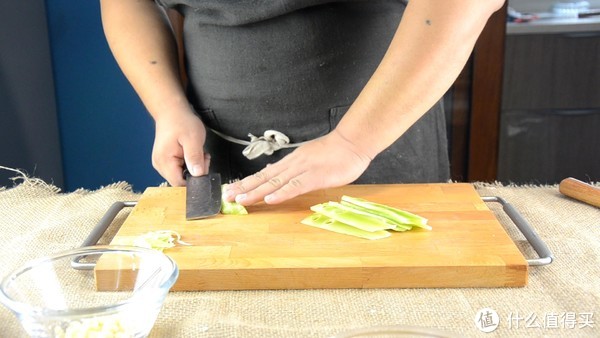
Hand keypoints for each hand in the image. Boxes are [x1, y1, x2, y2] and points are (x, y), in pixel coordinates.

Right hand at [151, 108, 208, 185]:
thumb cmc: (181, 122)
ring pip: (182, 176)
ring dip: (194, 168)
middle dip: (195, 172)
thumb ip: (194, 157)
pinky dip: (190, 164)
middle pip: (181, 181)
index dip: (194, 180)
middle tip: (203, 156)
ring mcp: (162, 164)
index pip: (179, 183)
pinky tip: (193, 154)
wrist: (172, 111)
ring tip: (198, 152)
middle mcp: (160, 166)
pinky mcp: (167, 161)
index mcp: (164, 162)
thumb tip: (198, 174)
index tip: (203, 166)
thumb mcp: (192, 139)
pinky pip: (181, 169)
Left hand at [224, 129, 371, 204]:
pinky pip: (295, 186)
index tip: (232, 190)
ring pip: (275, 183)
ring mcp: (303, 171)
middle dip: (244, 188)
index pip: (264, 174)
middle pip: (264, 178)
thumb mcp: (308, 159)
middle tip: (227, 196)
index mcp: (290, 163)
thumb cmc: (335, 152)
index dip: (247, 183)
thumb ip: (292, 169)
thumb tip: (274, 174)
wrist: (352, 142)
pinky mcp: (315, 177)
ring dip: (256, 192)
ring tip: (240, 200)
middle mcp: (292, 166)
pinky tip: (269, 200)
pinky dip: (281, 194)